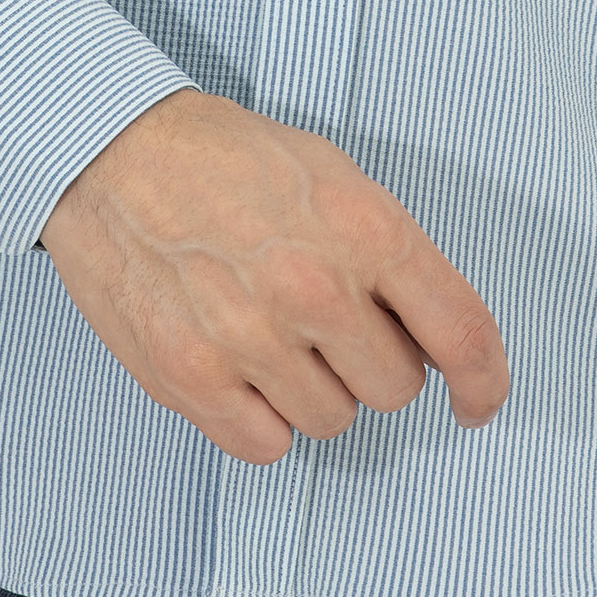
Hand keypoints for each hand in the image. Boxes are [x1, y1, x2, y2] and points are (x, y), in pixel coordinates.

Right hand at [38, 87, 509, 462]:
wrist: (113, 151)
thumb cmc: (217, 155)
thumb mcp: (329, 173)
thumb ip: (386, 250)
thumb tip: (429, 322)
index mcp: (363, 227)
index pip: (460, 331)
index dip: (483, 379)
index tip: (478, 398)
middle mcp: (316, 287)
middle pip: (396, 388)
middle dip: (372, 360)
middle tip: (329, 320)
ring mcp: (254, 338)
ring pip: (333, 421)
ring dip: (314, 388)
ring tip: (273, 330)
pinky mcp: (194, 377)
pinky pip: (266, 445)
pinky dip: (260, 417)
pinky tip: (242, 366)